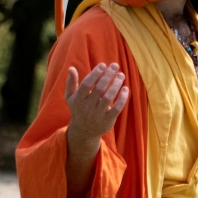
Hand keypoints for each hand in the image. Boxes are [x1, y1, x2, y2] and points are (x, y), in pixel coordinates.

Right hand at [64, 62, 129, 195]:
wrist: (84, 132)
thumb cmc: (79, 109)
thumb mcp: (71, 97)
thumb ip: (71, 83)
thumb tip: (71, 68)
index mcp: (78, 100)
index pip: (87, 84)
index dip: (95, 74)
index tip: (103, 65)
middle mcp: (87, 107)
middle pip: (99, 89)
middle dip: (108, 76)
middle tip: (115, 65)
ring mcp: (97, 115)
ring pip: (109, 97)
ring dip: (116, 85)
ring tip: (121, 75)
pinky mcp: (107, 121)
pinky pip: (117, 108)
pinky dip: (122, 98)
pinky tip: (125, 89)